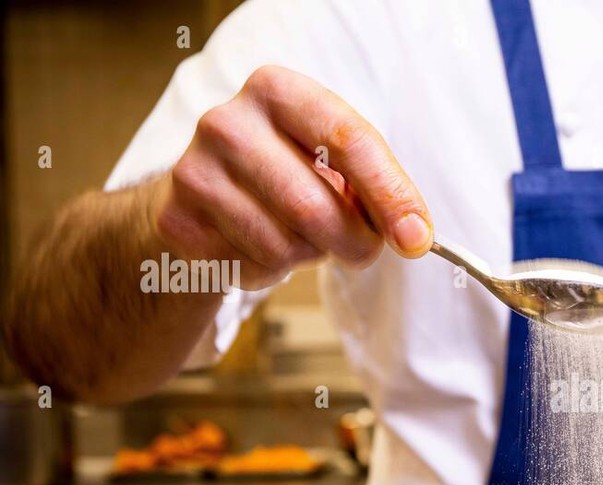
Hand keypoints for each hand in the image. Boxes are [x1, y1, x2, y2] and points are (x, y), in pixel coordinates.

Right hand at [151, 65, 432, 290]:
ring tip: (298, 234)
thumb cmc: (287, 170)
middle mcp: (228, 122)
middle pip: (315, 207)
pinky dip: (273, 270)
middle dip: (355, 243)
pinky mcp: (178, 221)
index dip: (390, 195)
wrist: (204, 193)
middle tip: (362, 249)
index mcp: (278, 90)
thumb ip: (376, 185)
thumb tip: (414, 234)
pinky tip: (260, 244)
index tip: (417, 238)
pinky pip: (252, 266)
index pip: (348, 141)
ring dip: (309, 255)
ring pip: (284, 245)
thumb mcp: (333, 159)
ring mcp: (195, 171)